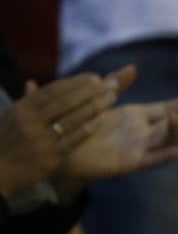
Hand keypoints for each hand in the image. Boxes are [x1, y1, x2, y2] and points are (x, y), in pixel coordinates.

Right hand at [0, 73, 118, 196]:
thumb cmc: (8, 142)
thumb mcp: (12, 118)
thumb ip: (27, 101)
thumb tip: (32, 82)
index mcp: (23, 108)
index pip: (53, 90)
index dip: (75, 82)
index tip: (95, 76)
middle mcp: (31, 120)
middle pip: (65, 100)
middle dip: (89, 90)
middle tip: (110, 83)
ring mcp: (40, 138)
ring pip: (71, 118)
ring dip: (94, 106)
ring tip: (112, 97)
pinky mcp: (50, 156)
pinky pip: (71, 140)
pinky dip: (86, 129)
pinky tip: (100, 121)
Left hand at [57, 91, 177, 185]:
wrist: (63, 151)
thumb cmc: (81, 127)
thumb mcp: (100, 101)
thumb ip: (115, 85)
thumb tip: (133, 68)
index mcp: (136, 117)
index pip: (165, 108)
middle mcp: (142, 133)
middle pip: (174, 124)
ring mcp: (138, 148)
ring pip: (165, 139)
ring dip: (176, 130)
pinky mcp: (129, 163)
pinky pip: (151, 160)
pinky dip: (164, 156)